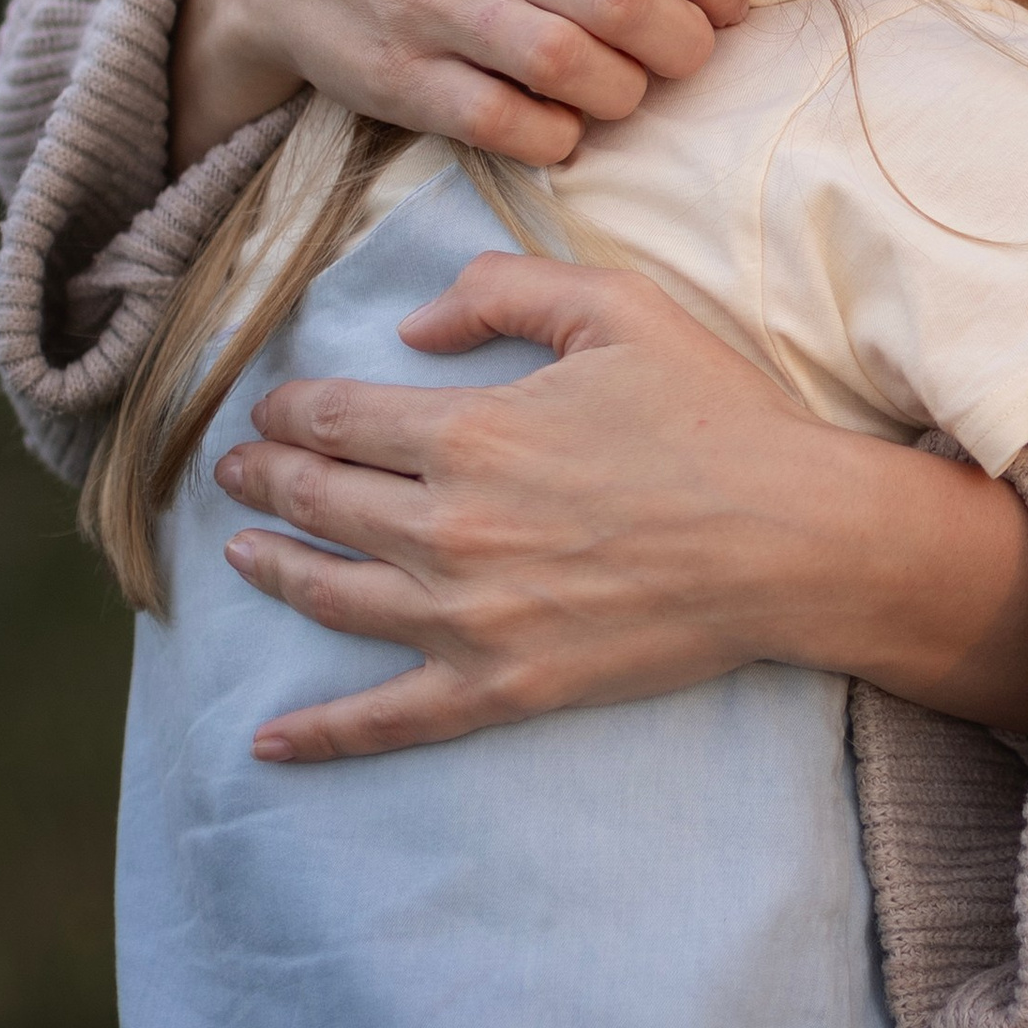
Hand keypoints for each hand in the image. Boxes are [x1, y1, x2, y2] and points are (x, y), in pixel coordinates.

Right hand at [171, 0, 790, 171]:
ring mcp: (435, 3)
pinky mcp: (397, 76)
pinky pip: (504, 124)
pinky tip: (559, 123)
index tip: (724, 6)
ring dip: (622, 95)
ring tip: (621, 89)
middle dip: (680, 47)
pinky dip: (553, 136)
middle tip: (677, 59)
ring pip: (572, 66)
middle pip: (629, 2)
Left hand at [211, 254, 1027, 760]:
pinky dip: (321, 734)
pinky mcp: (503, 687)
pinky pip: (388, 721)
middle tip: (236, 471)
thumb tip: (417, 322)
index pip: (339, 420)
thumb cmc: (712, 416)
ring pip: (334, 598)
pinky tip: (269, 739)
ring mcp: (470, 619)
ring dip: (274, 571)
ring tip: (242, 554)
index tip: (269, 410)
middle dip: (266, 481)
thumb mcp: (617, 307)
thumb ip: (507, 289)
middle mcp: (449, 529)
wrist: (791, 540)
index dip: (290, 411)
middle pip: (322, 503)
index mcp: (470, 434)